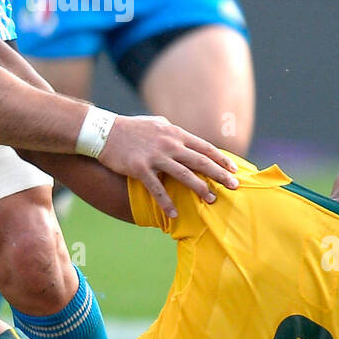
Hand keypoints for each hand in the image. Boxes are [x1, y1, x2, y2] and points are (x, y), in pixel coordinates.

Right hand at [97, 114, 238, 216]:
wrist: (103, 131)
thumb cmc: (130, 128)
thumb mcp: (156, 124)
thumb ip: (173, 132)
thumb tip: (186, 140)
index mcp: (174, 133)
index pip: (204, 147)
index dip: (220, 159)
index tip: (234, 169)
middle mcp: (168, 144)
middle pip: (200, 161)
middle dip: (219, 174)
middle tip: (234, 186)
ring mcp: (155, 156)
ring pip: (184, 174)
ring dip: (200, 188)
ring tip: (211, 200)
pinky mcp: (140, 168)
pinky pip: (157, 189)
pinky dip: (167, 202)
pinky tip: (174, 214)